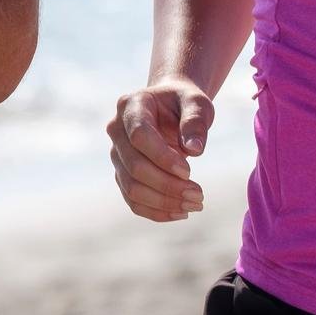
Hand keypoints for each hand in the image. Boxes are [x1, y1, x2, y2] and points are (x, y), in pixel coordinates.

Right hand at [106, 78, 212, 221]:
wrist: (171, 107)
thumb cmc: (184, 103)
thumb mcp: (196, 103)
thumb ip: (196, 121)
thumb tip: (194, 150)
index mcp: (130, 106)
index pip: (139, 136)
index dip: (162, 157)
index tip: (189, 171)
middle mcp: (116, 130)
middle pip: (134, 166)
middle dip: (167, 185)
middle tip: (199, 194)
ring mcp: (116, 154)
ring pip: (132, 188)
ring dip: (163, 202)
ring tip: (195, 204)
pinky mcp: (122, 174)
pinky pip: (133, 200)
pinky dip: (157, 211)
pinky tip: (181, 212)